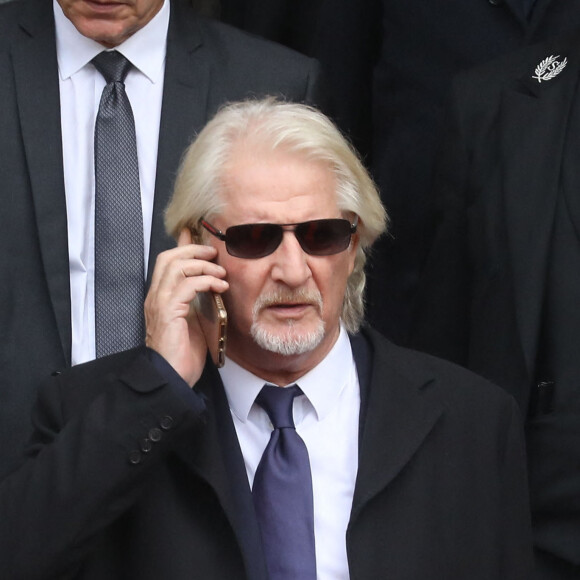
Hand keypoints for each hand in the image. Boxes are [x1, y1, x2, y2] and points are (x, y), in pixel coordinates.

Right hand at [144, 229, 228, 385]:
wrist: (172, 377)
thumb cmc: (183, 353)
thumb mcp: (194, 319)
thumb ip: (198, 299)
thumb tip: (210, 282)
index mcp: (161, 296)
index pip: (168, 261)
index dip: (185, 245)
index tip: (204, 239)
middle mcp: (156, 296)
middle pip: (169, 257)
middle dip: (194, 250)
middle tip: (215, 254)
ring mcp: (159, 303)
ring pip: (176, 266)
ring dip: (202, 265)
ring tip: (221, 273)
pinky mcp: (168, 312)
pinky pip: (186, 285)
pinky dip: (205, 281)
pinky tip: (220, 286)